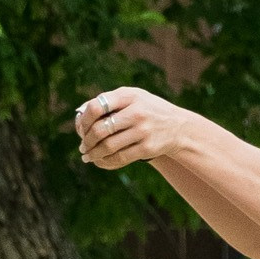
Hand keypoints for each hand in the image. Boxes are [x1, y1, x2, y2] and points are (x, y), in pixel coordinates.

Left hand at [73, 85, 187, 169]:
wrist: (179, 127)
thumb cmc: (148, 110)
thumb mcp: (133, 97)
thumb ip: (109, 101)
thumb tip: (80, 114)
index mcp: (129, 96)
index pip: (96, 107)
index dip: (84, 120)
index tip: (81, 129)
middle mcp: (136, 112)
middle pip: (100, 130)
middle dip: (86, 141)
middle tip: (82, 147)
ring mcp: (143, 131)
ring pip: (108, 146)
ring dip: (93, 154)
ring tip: (87, 157)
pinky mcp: (147, 148)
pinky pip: (120, 158)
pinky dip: (106, 162)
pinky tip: (100, 162)